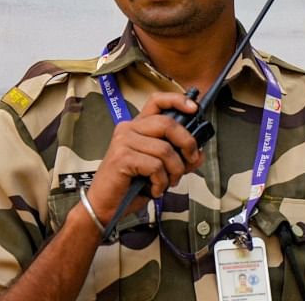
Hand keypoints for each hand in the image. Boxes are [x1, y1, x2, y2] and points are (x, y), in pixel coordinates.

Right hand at [84, 92, 205, 221]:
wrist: (105, 205)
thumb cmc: (130, 185)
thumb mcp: (160, 169)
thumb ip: (179, 159)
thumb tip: (199, 155)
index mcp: (138, 126)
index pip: (157, 101)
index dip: (178, 100)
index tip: (195, 108)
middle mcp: (129, 128)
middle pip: (168, 124)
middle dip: (187, 143)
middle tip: (191, 160)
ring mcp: (124, 141)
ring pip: (165, 149)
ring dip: (175, 170)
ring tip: (169, 182)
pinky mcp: (122, 157)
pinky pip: (155, 166)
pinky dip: (161, 182)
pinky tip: (154, 189)